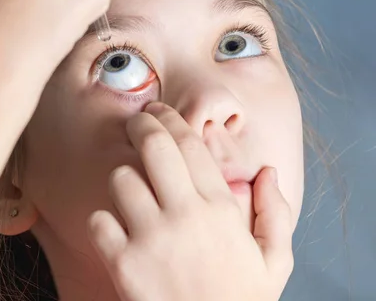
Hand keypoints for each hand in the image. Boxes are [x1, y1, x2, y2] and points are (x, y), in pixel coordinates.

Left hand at [87, 102, 294, 300]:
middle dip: (140, 124)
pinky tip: (115, 228)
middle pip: (153, 146)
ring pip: (121, 179)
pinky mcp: (124, 264)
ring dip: (122, 177)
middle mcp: (185, 215)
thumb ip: (276, 213)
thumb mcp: (275, 261)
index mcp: (220, 208)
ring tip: (128, 184)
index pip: (190, 144)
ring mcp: (152, 238)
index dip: (171, 119)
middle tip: (135, 122)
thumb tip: (270, 173)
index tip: (160, 111)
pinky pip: (99, 221)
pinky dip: (102, 220)